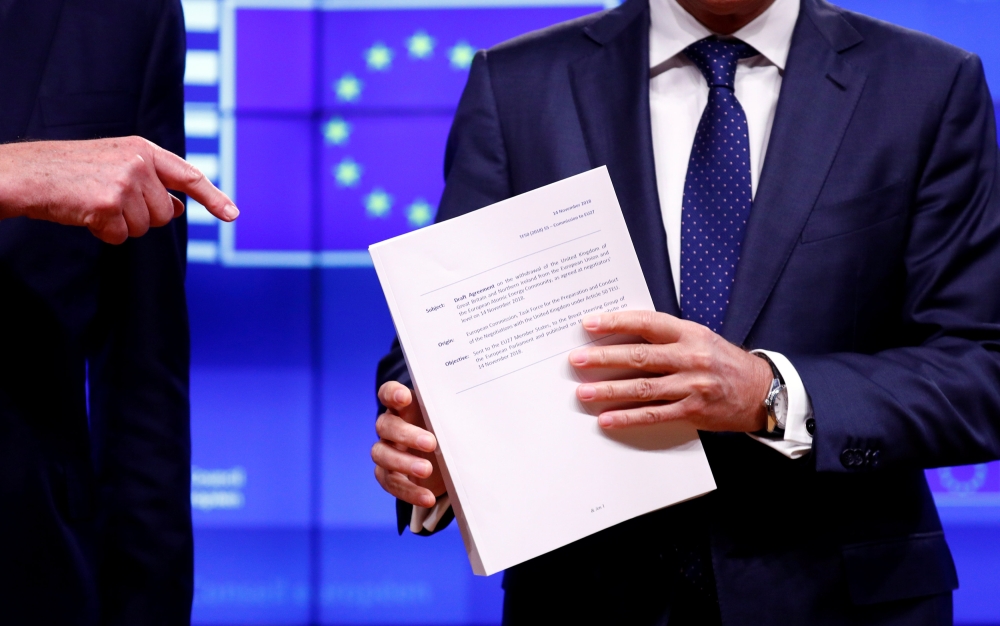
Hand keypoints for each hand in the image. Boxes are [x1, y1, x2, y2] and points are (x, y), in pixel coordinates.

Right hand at [0, 137, 238, 243]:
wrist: (27, 173)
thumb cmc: (70, 172)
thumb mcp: (117, 167)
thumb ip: (151, 184)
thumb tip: (178, 208)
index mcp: (144, 150)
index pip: (189, 176)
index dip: (213, 198)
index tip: (233, 215)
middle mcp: (140, 163)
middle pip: (164, 214)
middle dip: (140, 216)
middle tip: (107, 199)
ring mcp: (125, 183)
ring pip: (145, 228)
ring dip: (121, 225)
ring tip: (94, 204)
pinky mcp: (109, 204)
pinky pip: (122, 237)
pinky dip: (104, 234)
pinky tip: (85, 214)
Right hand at [372, 381, 446, 507]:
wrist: (444, 461)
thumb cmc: (447, 432)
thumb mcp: (451, 423)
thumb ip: (452, 418)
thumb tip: (477, 417)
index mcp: (404, 407)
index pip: (388, 393)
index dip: (393, 393)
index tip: (404, 397)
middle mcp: (390, 426)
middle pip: (386, 426)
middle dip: (406, 434)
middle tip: (431, 443)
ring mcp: (385, 450)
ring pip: (381, 454)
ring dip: (404, 463)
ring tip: (426, 470)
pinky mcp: (387, 474)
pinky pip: (391, 482)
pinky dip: (409, 491)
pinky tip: (427, 497)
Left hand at [569, 311, 771, 431]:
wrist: (761, 390)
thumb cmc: (723, 362)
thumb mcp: (699, 338)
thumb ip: (666, 336)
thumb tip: (622, 333)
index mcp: (689, 334)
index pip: (646, 323)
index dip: (616, 322)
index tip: (590, 323)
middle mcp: (690, 358)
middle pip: (639, 356)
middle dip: (604, 358)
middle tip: (576, 359)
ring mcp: (691, 386)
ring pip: (642, 387)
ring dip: (609, 390)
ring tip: (584, 391)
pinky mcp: (692, 411)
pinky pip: (654, 414)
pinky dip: (628, 417)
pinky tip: (608, 418)